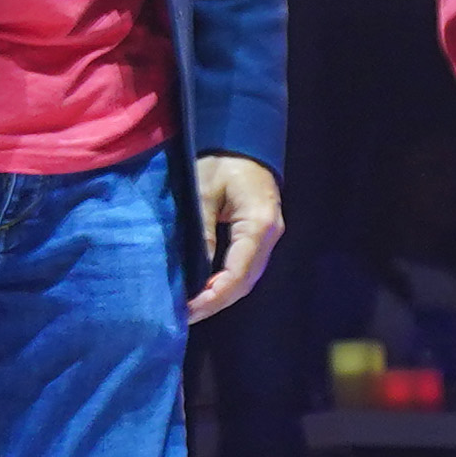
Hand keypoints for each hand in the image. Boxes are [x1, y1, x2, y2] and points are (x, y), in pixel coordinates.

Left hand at [185, 154, 283, 322]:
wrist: (242, 141)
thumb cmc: (220, 160)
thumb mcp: (203, 192)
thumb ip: (202, 231)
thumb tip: (196, 272)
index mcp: (259, 225)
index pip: (238, 273)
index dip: (214, 296)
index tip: (189, 309)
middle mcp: (270, 236)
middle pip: (245, 281)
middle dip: (216, 302)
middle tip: (185, 315)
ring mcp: (268, 237)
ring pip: (246, 277)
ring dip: (221, 295)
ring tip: (192, 308)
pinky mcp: (260, 236)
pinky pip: (244, 266)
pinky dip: (225, 282)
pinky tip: (205, 289)